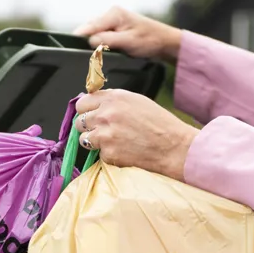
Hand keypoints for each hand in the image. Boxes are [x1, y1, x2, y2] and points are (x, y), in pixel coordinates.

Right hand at [73, 6, 183, 62]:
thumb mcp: (128, 42)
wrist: (165, 42)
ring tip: (91, 58)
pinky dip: (98, 45)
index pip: (89, 27)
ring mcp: (111, 21)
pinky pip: (99, 36)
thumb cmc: (150, 40)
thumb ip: (107, 40)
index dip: (80, 40)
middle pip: (88, 29)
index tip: (72, 51)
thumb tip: (89, 42)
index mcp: (113, 14)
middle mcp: (110, 14)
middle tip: (83, 59)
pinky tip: (99, 54)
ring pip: (93, 34)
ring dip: (92, 45)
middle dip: (85, 43)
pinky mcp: (113, 28)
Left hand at [75, 89, 198, 180]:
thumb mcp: (137, 101)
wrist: (174, 146)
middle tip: (102, 131)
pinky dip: (108, 154)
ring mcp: (105, 135)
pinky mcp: (108, 153)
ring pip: (84, 139)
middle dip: (88, 126)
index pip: (82, 102)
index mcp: (113, 98)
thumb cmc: (160, 123)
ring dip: (94, 142)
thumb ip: (114, 102)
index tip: (90, 115)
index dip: (86, 110)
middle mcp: (106, 114)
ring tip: (113, 142)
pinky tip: (124, 151)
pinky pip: (99, 154)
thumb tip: (96, 105)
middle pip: (79, 121)